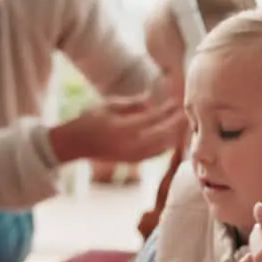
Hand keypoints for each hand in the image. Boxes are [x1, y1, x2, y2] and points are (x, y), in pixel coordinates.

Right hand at [48, 90, 186, 163]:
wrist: (75, 145)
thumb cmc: (90, 120)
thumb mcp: (108, 105)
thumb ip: (131, 103)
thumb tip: (151, 99)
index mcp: (123, 128)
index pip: (152, 119)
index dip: (166, 110)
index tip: (176, 101)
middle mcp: (129, 145)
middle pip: (162, 135)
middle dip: (176, 124)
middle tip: (186, 113)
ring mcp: (132, 155)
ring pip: (162, 147)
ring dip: (174, 135)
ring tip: (183, 124)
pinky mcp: (133, 161)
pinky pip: (156, 154)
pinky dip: (166, 145)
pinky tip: (173, 136)